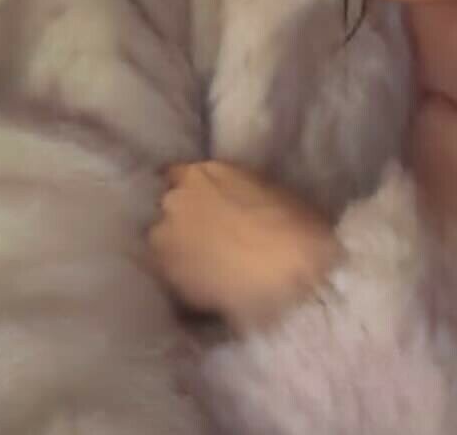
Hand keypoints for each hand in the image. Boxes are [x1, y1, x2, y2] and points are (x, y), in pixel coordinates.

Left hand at [148, 161, 341, 331]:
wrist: (289, 271)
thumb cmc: (293, 225)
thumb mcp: (267, 190)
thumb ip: (236, 190)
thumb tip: (229, 200)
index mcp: (201, 173)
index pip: (178, 175)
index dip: (195, 192)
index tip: (207, 202)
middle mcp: (174, 201)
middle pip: (172, 208)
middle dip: (187, 219)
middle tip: (214, 234)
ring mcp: (164, 240)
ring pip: (167, 242)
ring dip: (183, 248)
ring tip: (210, 263)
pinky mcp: (165, 276)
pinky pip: (172, 272)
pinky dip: (186, 275)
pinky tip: (211, 282)